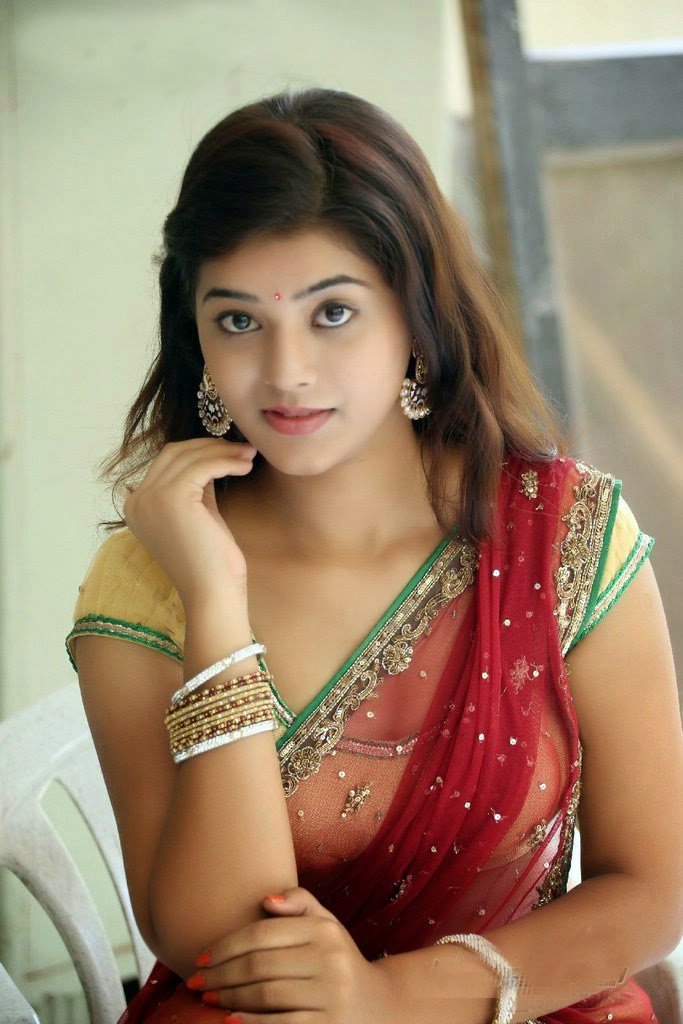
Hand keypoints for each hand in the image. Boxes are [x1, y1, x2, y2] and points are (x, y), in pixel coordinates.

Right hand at [123, 437, 256, 602]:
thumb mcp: (199, 515)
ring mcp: (150, 498)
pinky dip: (226, 460)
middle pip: (173, 453)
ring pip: (188, 456)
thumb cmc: (212, 562)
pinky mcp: (170, 498)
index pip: (167, 463)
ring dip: (223, 451)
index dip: (199, 451)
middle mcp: (136, 501)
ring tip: (249, 455)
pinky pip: (202, 465)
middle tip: (242, 448)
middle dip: (210, 446)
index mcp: (138, 506)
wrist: (213, 594)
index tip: (230, 450)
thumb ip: (198, 487)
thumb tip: (213, 456)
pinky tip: (245, 466)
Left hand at [187, 886, 399, 1023]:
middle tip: (195, 983)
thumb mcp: (327, 926)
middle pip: (259, 966)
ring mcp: (330, 996)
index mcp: (324, 931)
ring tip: (209, 1000)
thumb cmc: (339, 961)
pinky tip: (230, 1020)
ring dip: (229, 998)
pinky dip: (251, 1023)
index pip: (262, 934)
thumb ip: (300, 904)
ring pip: (265, 995)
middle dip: (220, 975)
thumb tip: (265, 900)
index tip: (201, 958)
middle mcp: (330, 960)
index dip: (226, 946)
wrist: (381, 1008)